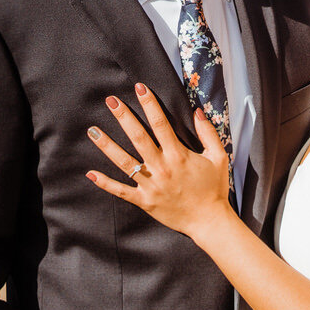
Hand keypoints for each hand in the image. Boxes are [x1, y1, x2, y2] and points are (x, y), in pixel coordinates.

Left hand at [86, 84, 234, 239]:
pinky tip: (90, 173)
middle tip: (110, 101)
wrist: (209, 221)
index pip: (161, 124)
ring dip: (107, 146)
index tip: (139, 88)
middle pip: (138, 138)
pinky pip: (121, 191)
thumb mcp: (219, 158)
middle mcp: (162, 168)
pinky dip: (105, 183)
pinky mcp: (144, 201)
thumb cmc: (214, 189)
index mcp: (179, 156)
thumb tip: (197, 111)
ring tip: (92, 131)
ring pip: (124, 162)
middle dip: (124, 117)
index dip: (149, 104)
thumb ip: (208, 133)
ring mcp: (151, 185)